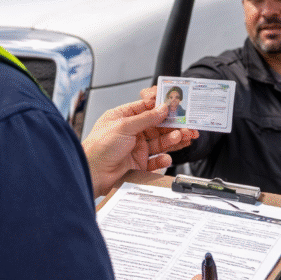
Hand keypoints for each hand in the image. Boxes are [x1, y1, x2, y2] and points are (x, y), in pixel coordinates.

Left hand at [82, 95, 198, 197]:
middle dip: (173, 126)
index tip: (176, 106)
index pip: (147, 109)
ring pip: (160, 142)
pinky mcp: (139, 164)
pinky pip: (156, 160)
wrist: (93, 174)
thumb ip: (146, 118)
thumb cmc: (98, 148)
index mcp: (123, 118)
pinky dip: (163, 159)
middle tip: (187, 125)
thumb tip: (161, 109)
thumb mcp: (123, 126)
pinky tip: (166, 157)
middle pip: (157, 126)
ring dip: (172, 139)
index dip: (162, 107)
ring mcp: (136, 148)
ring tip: (181, 137)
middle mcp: (131, 132)